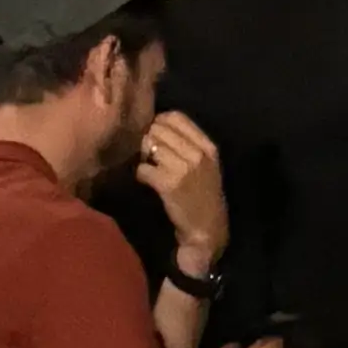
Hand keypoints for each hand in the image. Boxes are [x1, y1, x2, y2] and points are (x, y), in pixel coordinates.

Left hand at [134, 111, 229, 273]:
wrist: (207, 230)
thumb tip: (155, 125)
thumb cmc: (204, 196)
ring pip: (149, 144)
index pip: (176, 116)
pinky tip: (147, 182)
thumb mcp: (207, 165)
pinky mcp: (168, 184)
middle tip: (151, 157)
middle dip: (149, 140)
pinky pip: (142, 168)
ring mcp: (184, 168)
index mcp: (208, 146)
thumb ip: (188, 143)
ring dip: (143, 156)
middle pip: (158, 129)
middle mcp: (197, 154)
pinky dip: (140, 174)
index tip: (157, 138)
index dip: (159, 123)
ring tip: (149, 168)